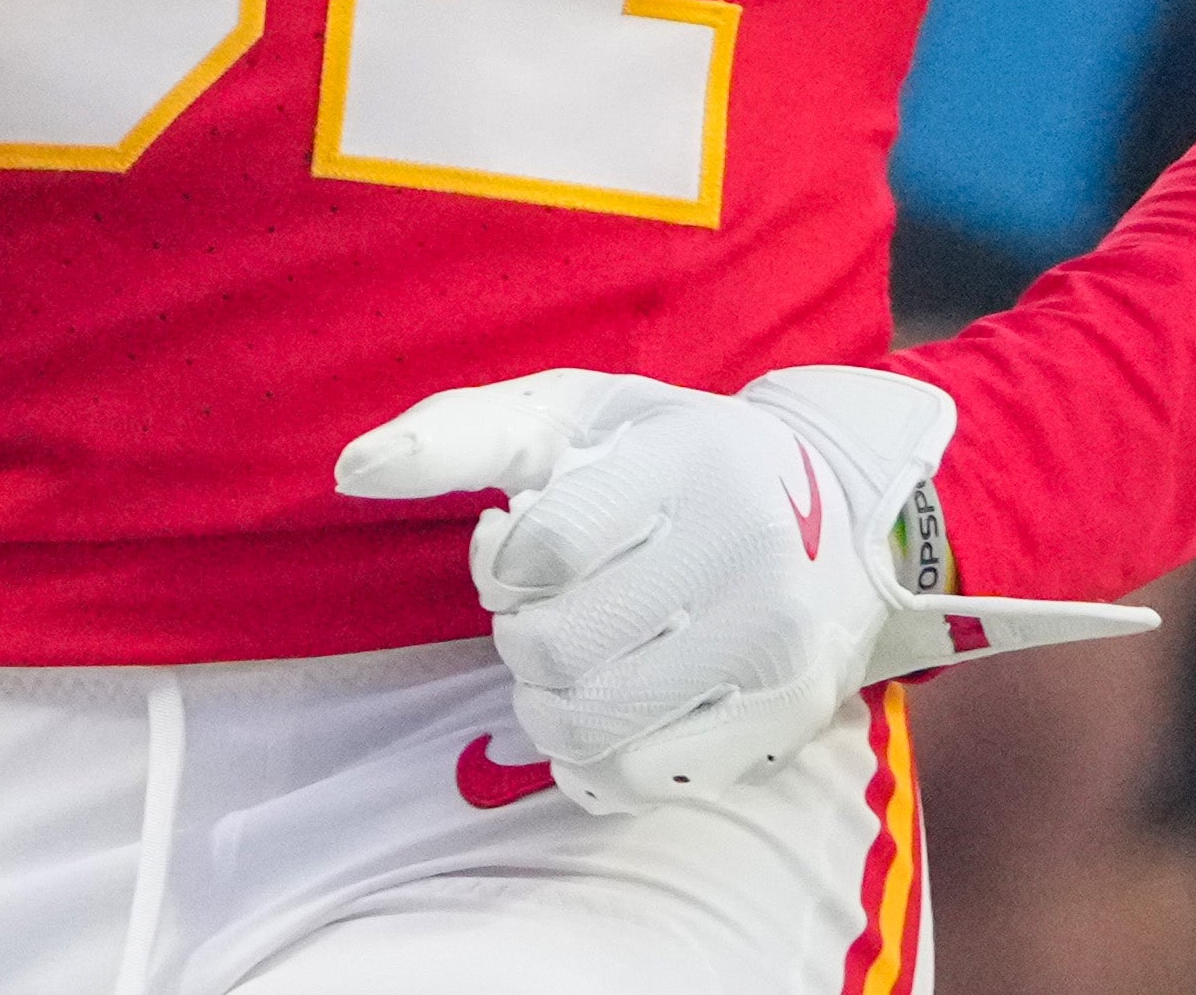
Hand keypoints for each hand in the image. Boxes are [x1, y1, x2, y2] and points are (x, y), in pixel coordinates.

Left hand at [335, 365, 1156, 810]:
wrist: (848, 517)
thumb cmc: (682, 460)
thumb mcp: (581, 419)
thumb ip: (462, 432)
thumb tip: (346, 470)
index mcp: (690, 456)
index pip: (538, 548)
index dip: (506, 560)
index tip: (530, 548)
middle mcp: (745, 544)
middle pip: (554, 646)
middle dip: (523, 641)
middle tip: (551, 616)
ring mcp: (772, 638)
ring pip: (592, 720)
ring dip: (549, 707)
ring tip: (569, 671)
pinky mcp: (782, 714)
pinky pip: (645, 776)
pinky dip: (599, 761)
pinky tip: (610, 717)